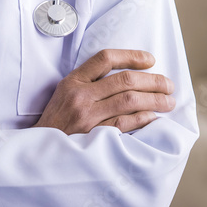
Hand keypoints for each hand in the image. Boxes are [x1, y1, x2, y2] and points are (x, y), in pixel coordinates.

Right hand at [33, 49, 175, 134]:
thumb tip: (129, 76)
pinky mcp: (93, 137)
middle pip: (124, 80)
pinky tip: (153, 116)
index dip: (132, 56)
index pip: (105, 58)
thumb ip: (90, 81)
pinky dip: (142, 118)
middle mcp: (80, 96)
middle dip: (153, 81)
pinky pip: (125, 123)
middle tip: (168, 85)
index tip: (151, 60)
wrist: (38, 151)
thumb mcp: (65, 92)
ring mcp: (87, 117)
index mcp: (74, 81)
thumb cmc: (57, 121)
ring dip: (155, 100)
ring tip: (168, 101)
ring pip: (129, 100)